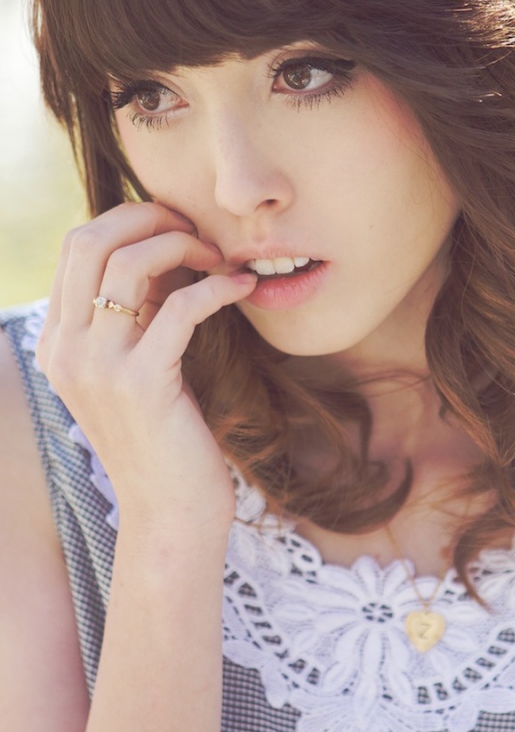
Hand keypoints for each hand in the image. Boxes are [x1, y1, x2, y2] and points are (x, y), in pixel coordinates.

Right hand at [36, 202, 256, 532]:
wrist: (169, 514)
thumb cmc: (164, 440)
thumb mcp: (134, 371)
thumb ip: (131, 318)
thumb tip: (166, 253)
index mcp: (57, 342)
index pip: (76, 246)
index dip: (128, 220)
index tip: (177, 225)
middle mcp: (65, 350)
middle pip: (89, 241)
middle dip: (148, 217)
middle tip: (198, 228)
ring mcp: (98, 367)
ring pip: (129, 264)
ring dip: (183, 245)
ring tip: (222, 258)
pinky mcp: (142, 385)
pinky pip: (178, 308)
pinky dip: (215, 287)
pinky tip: (241, 288)